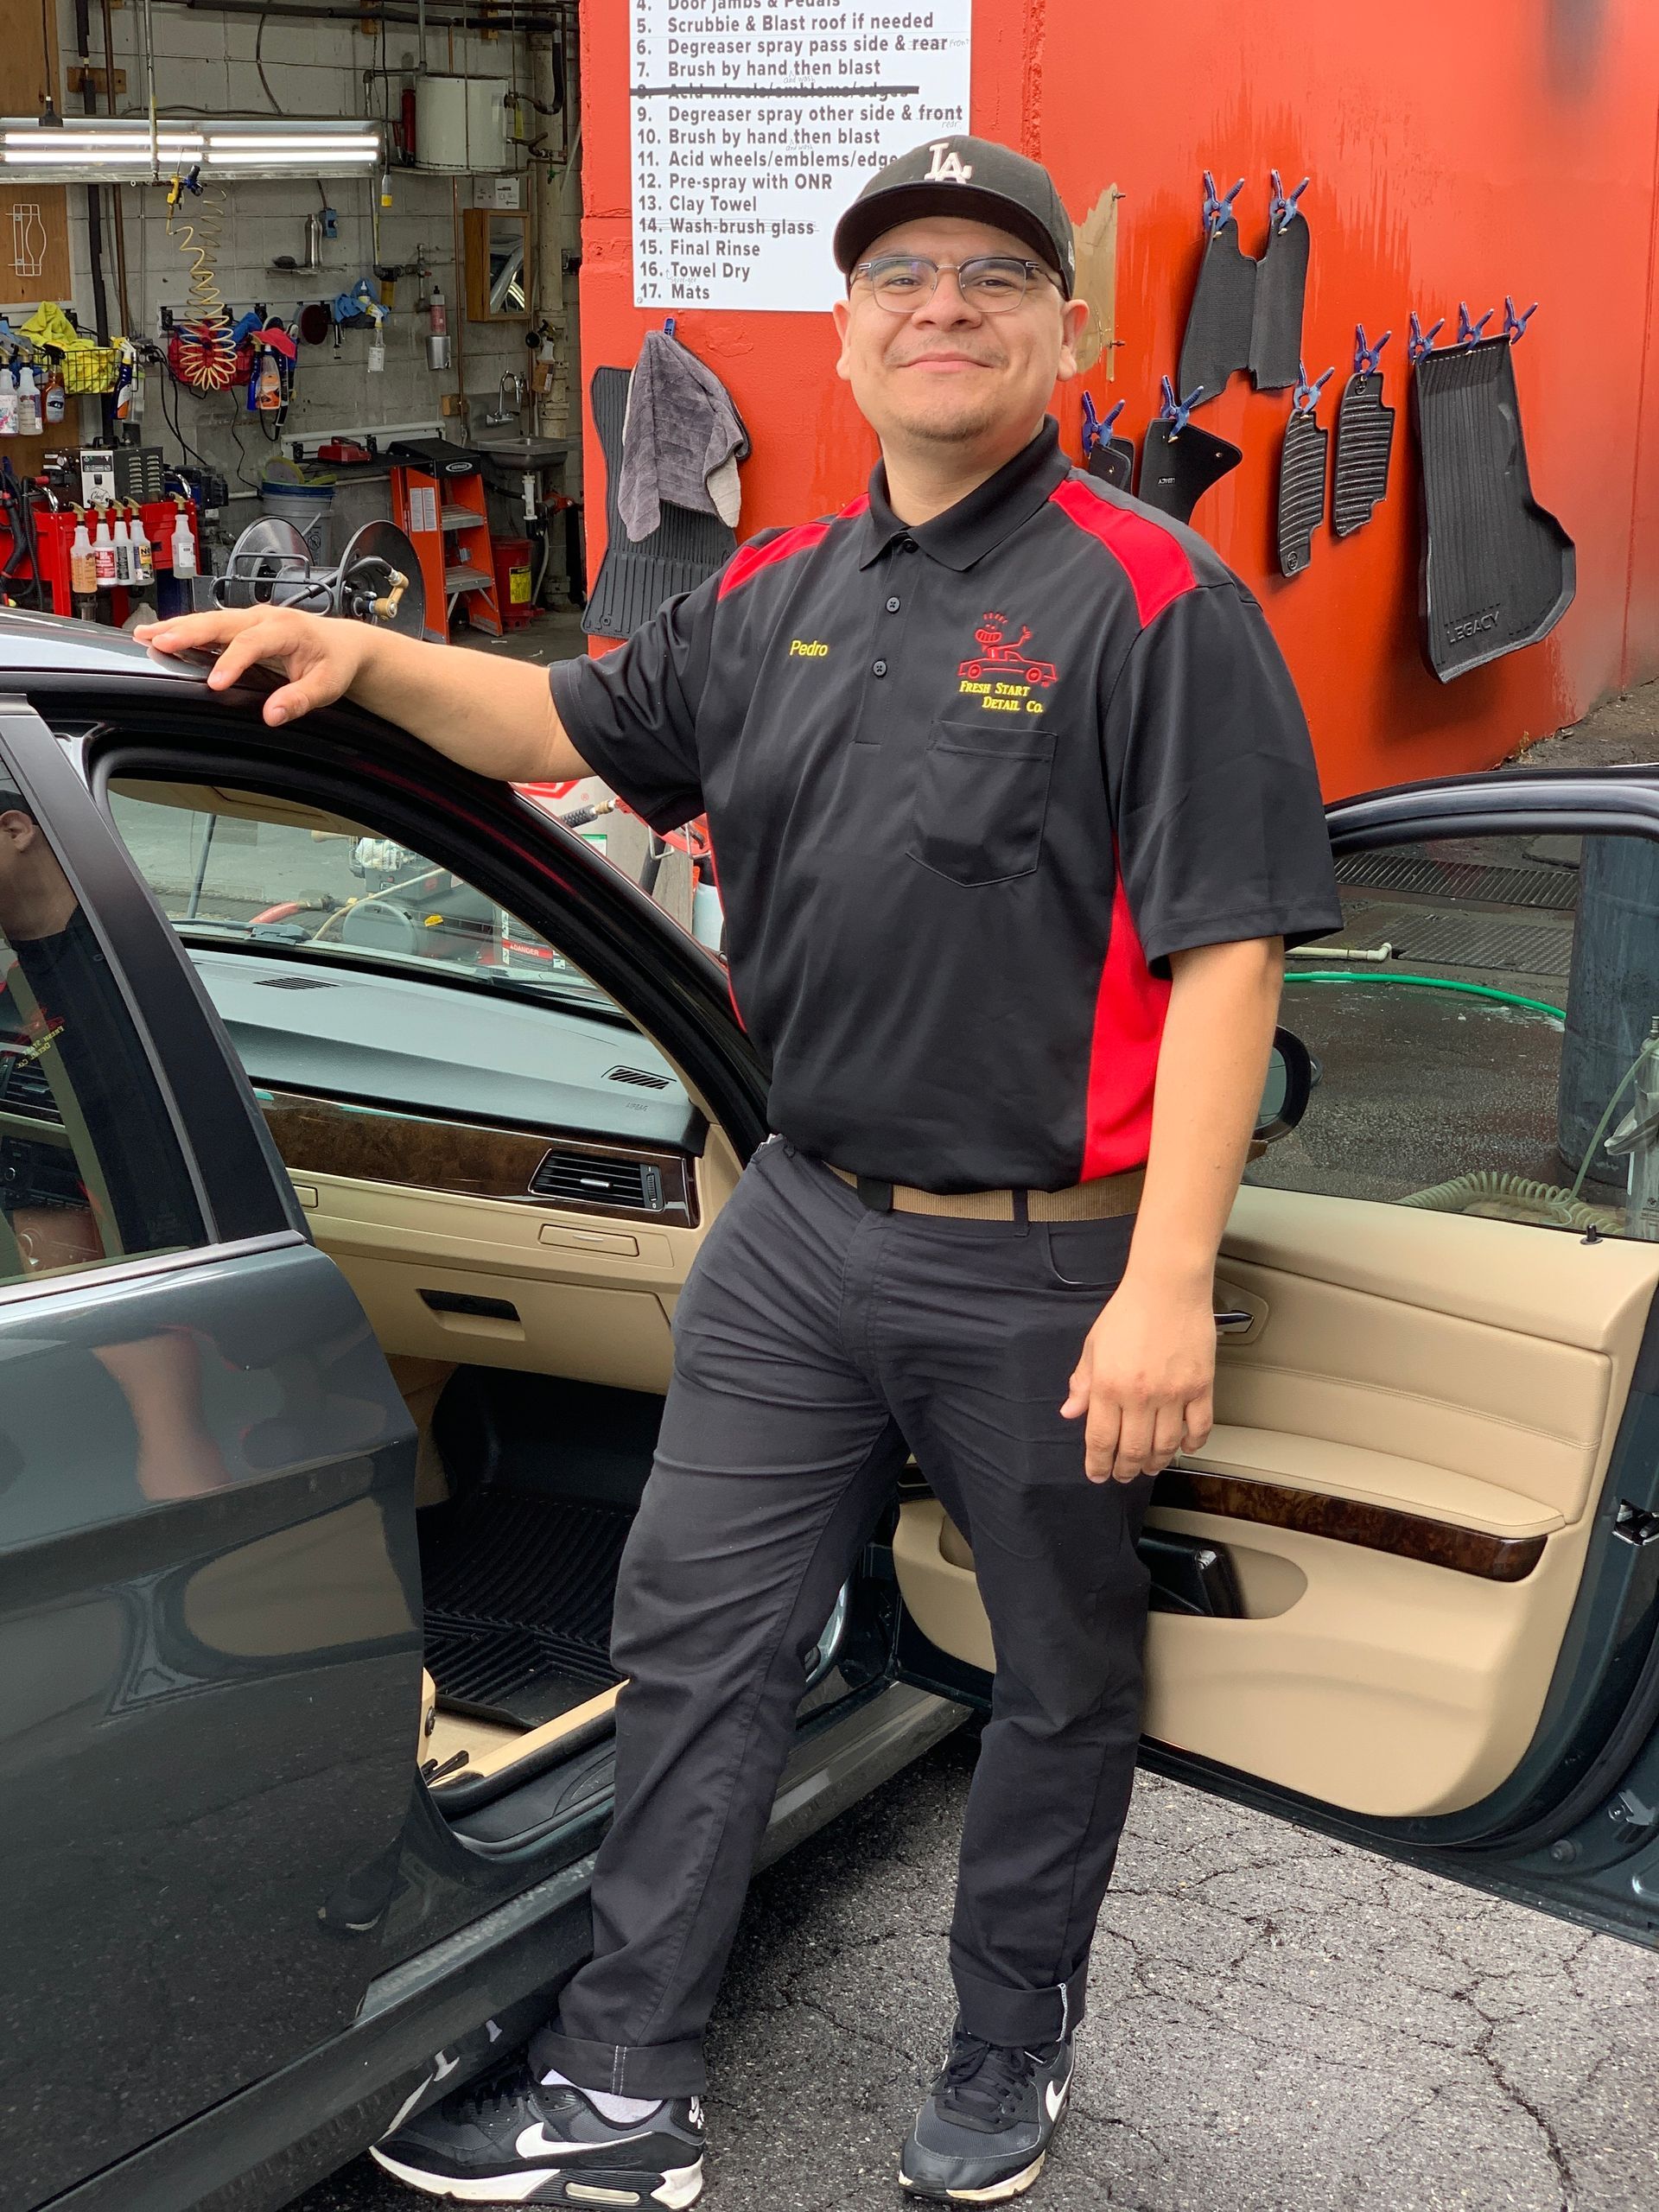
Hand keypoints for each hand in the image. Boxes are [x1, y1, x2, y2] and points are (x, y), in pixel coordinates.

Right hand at [132, 606, 371, 727]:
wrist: (342, 644)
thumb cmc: (335, 662)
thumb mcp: (327, 686)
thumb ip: (300, 700)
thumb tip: (272, 716)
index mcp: (286, 628)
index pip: (253, 643)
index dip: (232, 662)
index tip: (215, 684)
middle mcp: (264, 617)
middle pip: (220, 621)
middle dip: (188, 631)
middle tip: (158, 642)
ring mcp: (250, 618)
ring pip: (209, 620)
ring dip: (177, 627)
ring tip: (145, 636)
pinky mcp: (241, 625)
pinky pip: (210, 625)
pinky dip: (184, 629)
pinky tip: (160, 636)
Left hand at [1060, 1276, 1215, 1484]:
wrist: (1168, 1286)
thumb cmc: (1129, 1311)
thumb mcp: (1094, 1345)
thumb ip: (1083, 1382)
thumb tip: (1071, 1412)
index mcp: (1109, 1386)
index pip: (1101, 1440)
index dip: (1098, 1464)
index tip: (1097, 1474)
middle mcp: (1140, 1396)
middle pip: (1134, 1450)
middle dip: (1125, 1469)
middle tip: (1123, 1475)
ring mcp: (1174, 1394)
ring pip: (1166, 1445)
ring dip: (1156, 1462)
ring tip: (1150, 1466)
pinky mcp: (1201, 1387)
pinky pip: (1199, 1427)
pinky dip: (1192, 1443)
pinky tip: (1183, 1446)